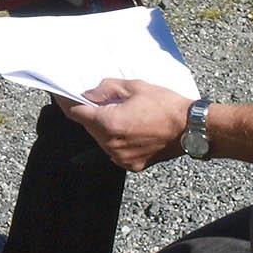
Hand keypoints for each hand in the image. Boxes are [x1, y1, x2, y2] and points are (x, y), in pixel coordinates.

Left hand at [55, 79, 191, 171]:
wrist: (192, 129)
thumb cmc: (165, 105)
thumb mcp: (134, 87)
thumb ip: (106, 89)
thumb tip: (88, 94)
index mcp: (109, 123)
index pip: (76, 113)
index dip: (66, 102)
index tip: (59, 95)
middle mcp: (110, 144)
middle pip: (89, 127)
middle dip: (90, 113)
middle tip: (98, 100)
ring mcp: (120, 157)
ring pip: (101, 139)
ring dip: (103, 127)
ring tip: (121, 114)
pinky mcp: (131, 165)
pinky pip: (114, 150)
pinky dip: (116, 139)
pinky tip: (131, 128)